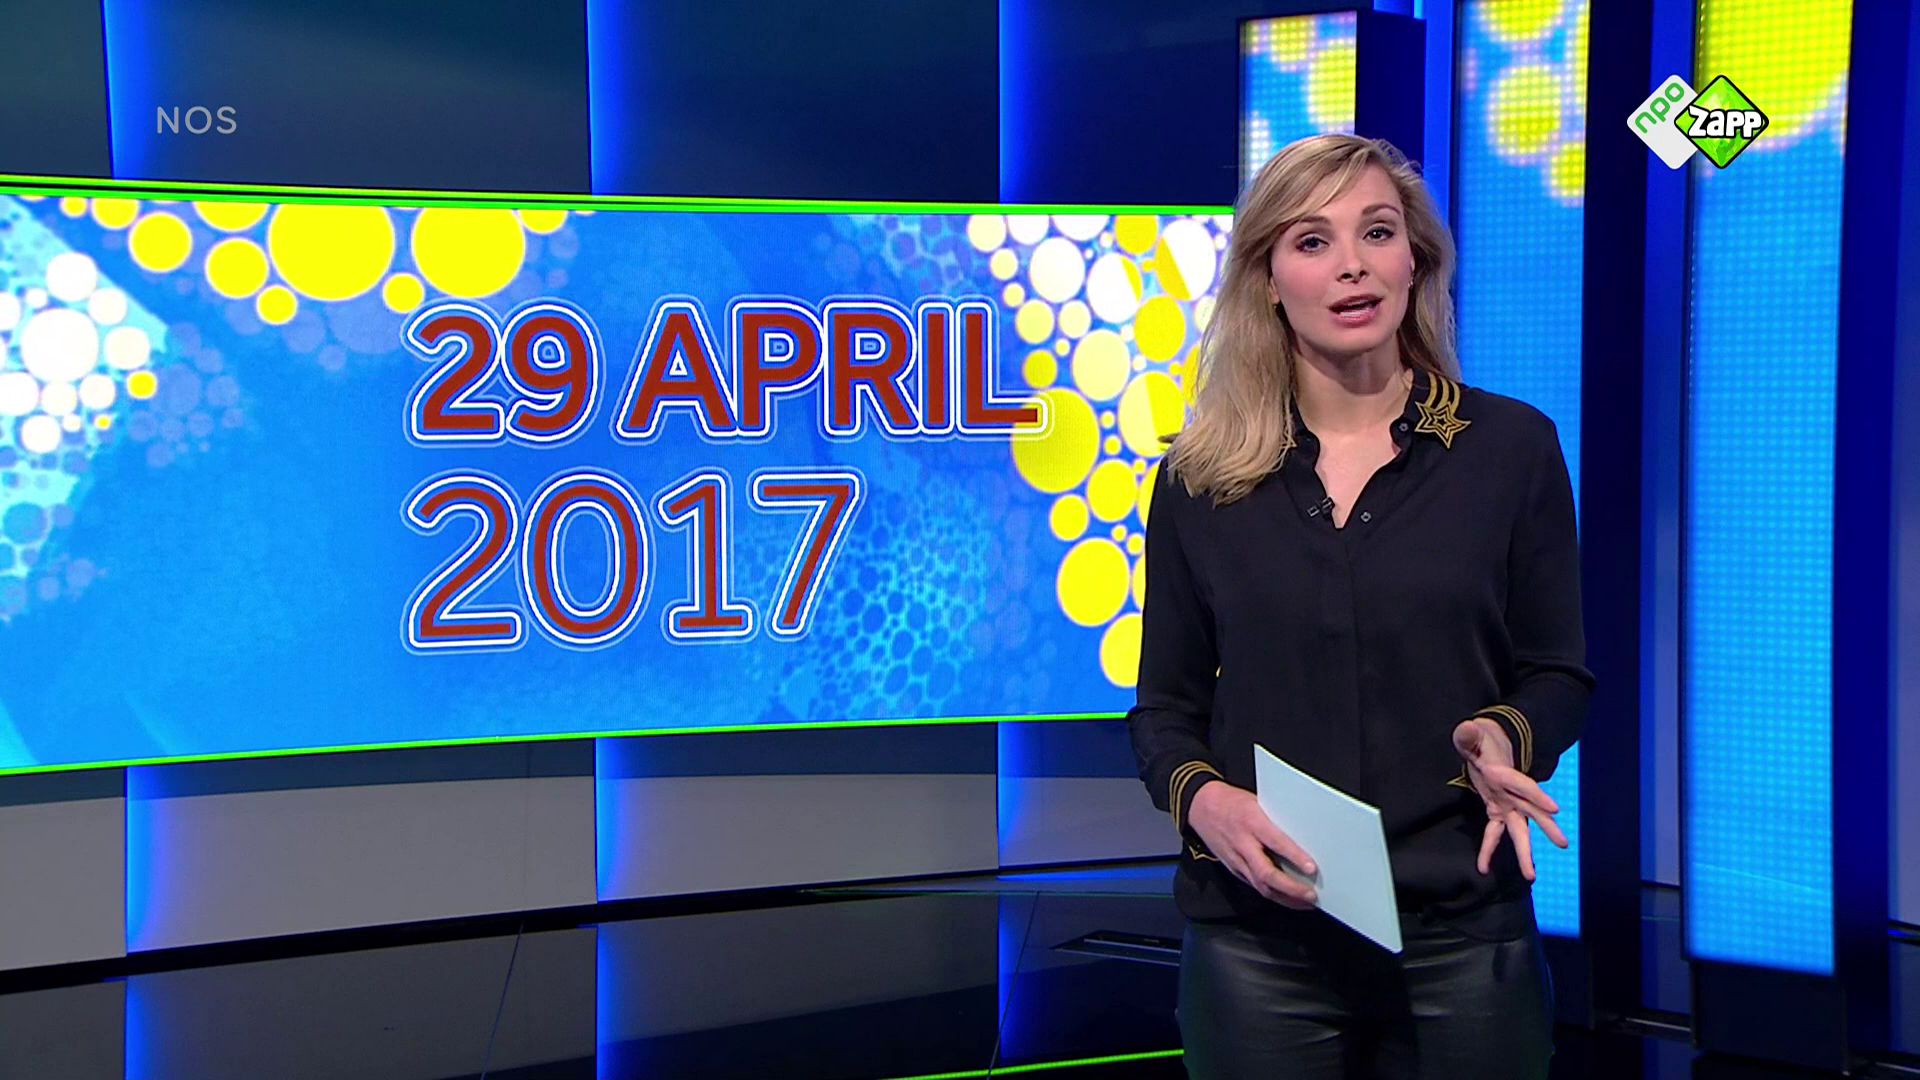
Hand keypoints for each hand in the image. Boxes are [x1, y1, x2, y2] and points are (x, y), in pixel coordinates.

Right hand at [1186, 781, 1319, 908]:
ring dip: (1285, 898)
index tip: (1312, 868)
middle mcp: (1243, 843)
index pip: (1275, 842)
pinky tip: (1287, 898)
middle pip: (1267, 873)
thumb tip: (1303, 837)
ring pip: (1261, 886)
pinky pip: (1255, 885)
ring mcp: (1236, 860)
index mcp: (1251, 821)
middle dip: (1291, 888)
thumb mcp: (1257, 802)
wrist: (1201, 807)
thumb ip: (1275, 821)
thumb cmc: (1232, 802)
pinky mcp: (1233, 869)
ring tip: (1305, 903)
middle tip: (1311, 895)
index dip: (1295, 857)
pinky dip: (1273, 895)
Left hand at [1452, 718, 1567, 879]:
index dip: (1538, 796)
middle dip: (1546, 827)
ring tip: (1530, 875)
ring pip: (1518, 830)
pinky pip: (1494, 834)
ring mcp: (1506, 804)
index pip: (1524, 786)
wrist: (1486, 747)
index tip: (1555, 810)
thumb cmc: (1479, 740)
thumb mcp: (1472, 736)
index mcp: (1506, 774)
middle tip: (1563, 844)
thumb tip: (1466, 729)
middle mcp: (1511, 793)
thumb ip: (1469, 736)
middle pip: (1531, 812)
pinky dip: (1489, 851)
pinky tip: (1483, 868)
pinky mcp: (1497, 811)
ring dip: (1524, 852)